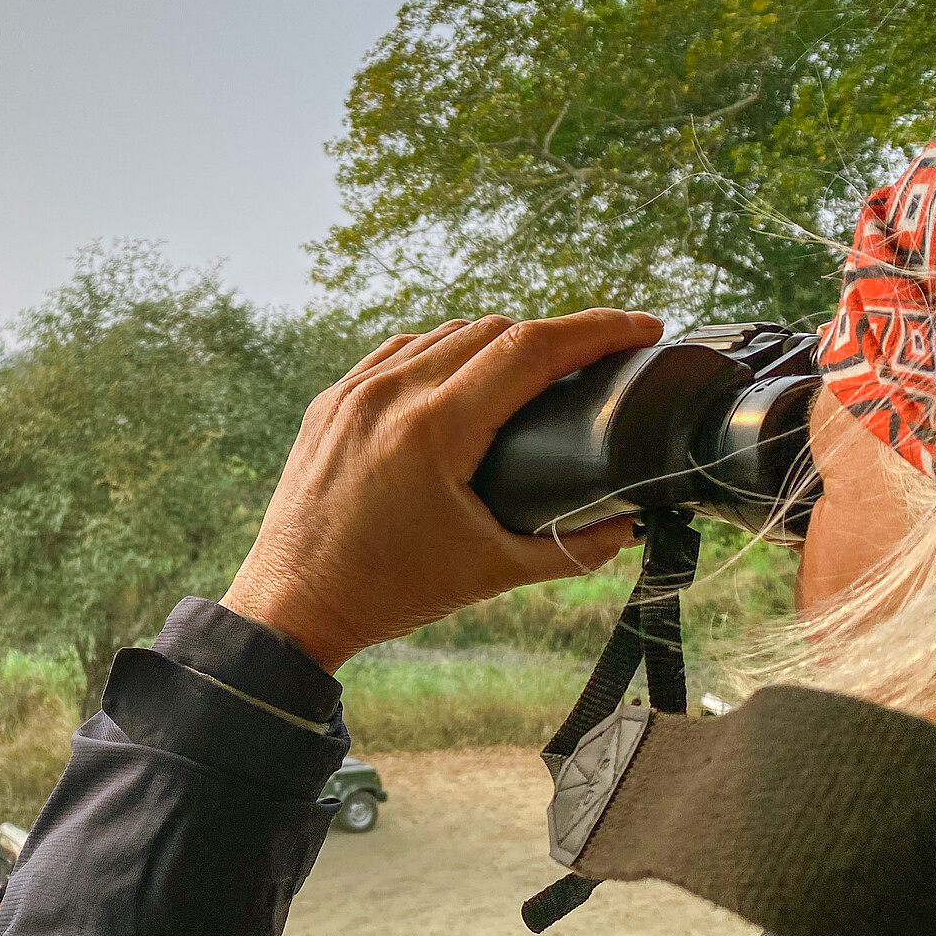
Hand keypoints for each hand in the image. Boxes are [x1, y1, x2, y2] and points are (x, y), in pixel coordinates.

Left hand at [223, 310, 661, 671]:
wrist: (292, 606)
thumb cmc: (388, 592)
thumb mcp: (491, 572)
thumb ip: (573, 549)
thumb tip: (629, 526)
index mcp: (432, 429)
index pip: (531, 349)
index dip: (597, 330)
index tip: (642, 328)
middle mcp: (389, 394)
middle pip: (494, 330)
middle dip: (555, 338)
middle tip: (596, 360)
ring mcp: (353, 391)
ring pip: (445, 332)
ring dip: (497, 341)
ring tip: (536, 368)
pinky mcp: (331, 400)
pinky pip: (400, 350)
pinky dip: (442, 353)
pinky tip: (464, 374)